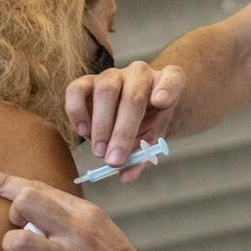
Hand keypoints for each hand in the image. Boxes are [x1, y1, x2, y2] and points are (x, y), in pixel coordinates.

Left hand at [0, 171, 179, 250]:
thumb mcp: (103, 232)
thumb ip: (70, 219)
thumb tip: (33, 210)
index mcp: (86, 214)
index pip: (38, 187)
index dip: (2, 181)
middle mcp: (77, 233)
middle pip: (24, 203)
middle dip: (12, 218)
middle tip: (22, 235)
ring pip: (15, 240)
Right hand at [65, 61, 185, 178]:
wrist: (129, 111)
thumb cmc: (144, 123)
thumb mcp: (150, 140)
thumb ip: (141, 158)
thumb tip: (127, 176)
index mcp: (166, 83)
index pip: (174, 77)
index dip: (168, 89)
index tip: (162, 103)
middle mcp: (140, 73)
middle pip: (133, 96)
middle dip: (123, 131)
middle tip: (114, 160)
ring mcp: (113, 74)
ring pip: (105, 91)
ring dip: (101, 125)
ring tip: (100, 152)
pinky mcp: (87, 80)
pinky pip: (76, 89)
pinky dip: (77, 111)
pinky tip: (82, 132)